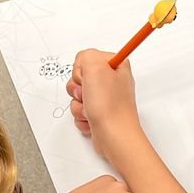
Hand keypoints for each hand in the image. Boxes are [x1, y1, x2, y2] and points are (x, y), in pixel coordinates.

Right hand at [67, 49, 145, 165]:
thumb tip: (82, 62)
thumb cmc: (110, 106)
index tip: (89, 77)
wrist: (114, 136)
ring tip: (91, 110)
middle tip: (89, 95)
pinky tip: (92, 120)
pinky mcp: (99, 112)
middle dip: (78, 89)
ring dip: (79, 105)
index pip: (86, 58)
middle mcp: (112, 81)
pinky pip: (80, 110)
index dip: (82, 70)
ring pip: (77, 96)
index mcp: (116, 66)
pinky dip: (82, 117)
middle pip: (80, 78)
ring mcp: (105, 98)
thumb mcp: (94, 67)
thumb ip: (85, 56)